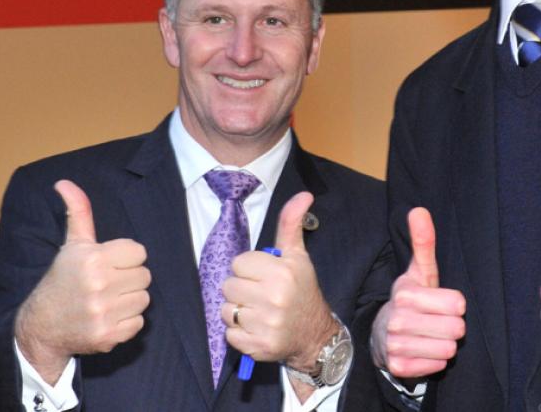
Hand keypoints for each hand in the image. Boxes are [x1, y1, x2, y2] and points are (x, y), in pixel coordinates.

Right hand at [14, 180, 150, 383]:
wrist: (41, 326)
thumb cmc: (62, 280)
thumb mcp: (72, 245)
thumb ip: (79, 212)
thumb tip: (64, 182)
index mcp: (94, 258)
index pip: (139, 252)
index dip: (126, 258)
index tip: (108, 264)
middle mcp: (99, 285)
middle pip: (145, 276)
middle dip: (129, 278)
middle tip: (107, 283)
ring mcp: (103, 313)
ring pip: (144, 299)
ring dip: (129, 300)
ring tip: (107, 300)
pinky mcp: (108, 336)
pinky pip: (138, 323)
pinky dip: (126, 322)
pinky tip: (107, 318)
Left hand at [222, 192, 336, 371]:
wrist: (315, 335)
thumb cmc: (302, 291)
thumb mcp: (298, 256)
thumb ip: (291, 224)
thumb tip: (304, 194)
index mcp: (282, 273)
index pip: (238, 263)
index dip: (248, 269)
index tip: (263, 276)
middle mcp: (273, 298)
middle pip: (229, 286)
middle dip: (241, 289)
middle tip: (259, 294)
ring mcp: (265, 324)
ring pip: (225, 310)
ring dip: (237, 311)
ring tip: (257, 311)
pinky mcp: (257, 346)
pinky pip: (229, 334)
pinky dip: (238, 333)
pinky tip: (256, 328)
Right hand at [370, 207, 465, 377]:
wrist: (382, 333)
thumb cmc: (412, 300)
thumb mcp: (420, 272)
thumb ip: (424, 242)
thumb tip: (419, 210)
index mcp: (406, 293)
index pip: (459, 304)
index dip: (455, 304)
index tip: (440, 302)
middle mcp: (398, 319)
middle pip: (456, 329)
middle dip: (452, 326)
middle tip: (436, 321)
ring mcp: (396, 345)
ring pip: (448, 350)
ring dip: (444, 344)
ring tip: (430, 335)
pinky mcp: (398, 367)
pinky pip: (438, 366)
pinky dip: (435, 361)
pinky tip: (423, 350)